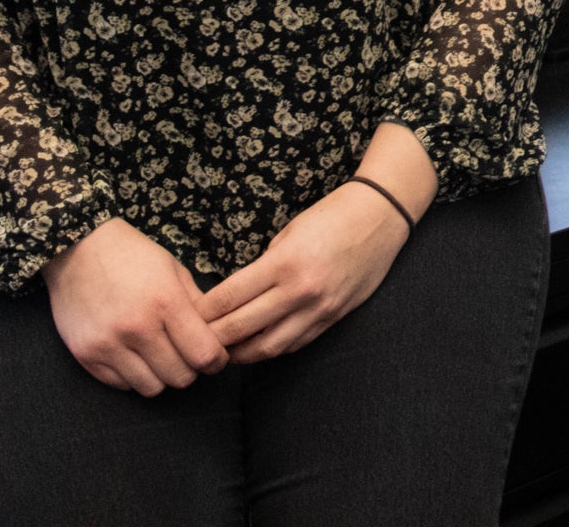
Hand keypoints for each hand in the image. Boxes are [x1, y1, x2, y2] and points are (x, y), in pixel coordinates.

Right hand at [43, 217, 227, 395]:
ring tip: (159, 356)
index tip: (215, 357)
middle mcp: (137, 327)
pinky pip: (121, 385)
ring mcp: (108, 344)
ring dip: (161, 376)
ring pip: (151, 388)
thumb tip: (217, 338)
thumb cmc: (132, 256)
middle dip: (190, 369)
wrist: (77, 249)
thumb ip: (197, 305)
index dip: (216, 361)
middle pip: (180, 377)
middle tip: (186, 356)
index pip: (204, 354)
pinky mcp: (85, 355)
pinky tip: (134, 356)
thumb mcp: (174, 270)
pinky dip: (133, 377)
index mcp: (166, 301)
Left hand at [198, 180, 410, 362]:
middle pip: (241, 327)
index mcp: (284, 262)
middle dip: (213, 338)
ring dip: (241, 353)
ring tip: (224, 352)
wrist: (381, 216)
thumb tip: (234, 295)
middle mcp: (301, 290)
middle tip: (194, 341)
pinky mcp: (334, 316)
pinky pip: (296, 343)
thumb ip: (262, 267)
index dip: (202, 312)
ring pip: (269, 346)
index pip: (228, 298)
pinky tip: (258, 346)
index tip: (186, 316)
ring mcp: (319, 307)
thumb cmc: (332, 216)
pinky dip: (272, 348)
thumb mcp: (289, 233)